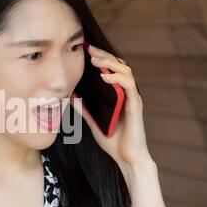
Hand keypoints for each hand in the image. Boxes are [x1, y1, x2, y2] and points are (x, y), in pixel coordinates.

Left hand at [71, 44, 151, 171]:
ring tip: (95, 59)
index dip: (101, 59)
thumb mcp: (93, 122)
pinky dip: (117, 78)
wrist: (127, 158)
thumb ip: (84, 109)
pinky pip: (128, 86)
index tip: (86, 51)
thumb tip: (70, 97)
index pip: (112, 70)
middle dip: (104, 55)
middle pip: (119, 66)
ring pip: (125, 71)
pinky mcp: (135, 106)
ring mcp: (132, 98)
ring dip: (110, 62)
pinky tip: (104, 75)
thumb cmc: (113, 141)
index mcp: (118, 95)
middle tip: (89, 48)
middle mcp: (127, 94)